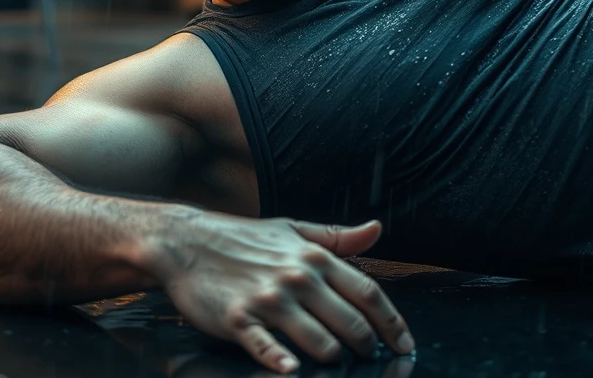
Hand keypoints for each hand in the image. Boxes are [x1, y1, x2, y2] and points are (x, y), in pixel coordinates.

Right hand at [148, 212, 414, 373]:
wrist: (188, 242)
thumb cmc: (243, 239)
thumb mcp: (292, 229)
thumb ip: (337, 236)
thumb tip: (376, 229)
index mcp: (313, 256)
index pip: (368, 292)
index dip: (392, 322)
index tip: (405, 343)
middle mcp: (298, 277)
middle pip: (351, 322)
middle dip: (367, 346)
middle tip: (371, 358)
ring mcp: (269, 299)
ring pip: (320, 341)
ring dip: (334, 358)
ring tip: (336, 364)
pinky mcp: (240, 319)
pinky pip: (268, 347)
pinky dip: (282, 362)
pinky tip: (292, 371)